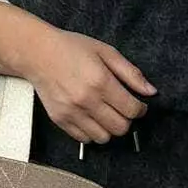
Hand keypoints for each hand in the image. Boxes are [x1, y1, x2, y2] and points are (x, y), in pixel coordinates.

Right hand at [21, 26, 155, 144]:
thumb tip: (151, 91)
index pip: (132, 110)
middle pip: (120, 127)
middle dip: (127, 120)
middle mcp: (87, 100)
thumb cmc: (70, 48)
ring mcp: (72, 112)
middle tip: (121, 109)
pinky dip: (91, 132)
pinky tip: (91, 118)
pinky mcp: (60, 119)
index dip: (140, 109)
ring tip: (106, 114)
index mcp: (101, 81)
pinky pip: (84, 139)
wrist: (37, 53)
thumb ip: (130, 72)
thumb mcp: (105, 51)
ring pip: (103, 137)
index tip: (138, 105)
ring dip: (109, 128)